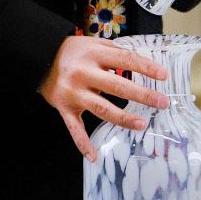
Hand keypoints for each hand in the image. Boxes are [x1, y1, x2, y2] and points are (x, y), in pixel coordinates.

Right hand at [39, 36, 168, 161]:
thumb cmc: (72, 51)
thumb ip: (116, 52)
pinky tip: (94, 156)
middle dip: (142, 95)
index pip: (125, 60)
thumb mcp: (93, 43)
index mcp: (94, 54)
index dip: (146, 67)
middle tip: (162, 102)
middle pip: (117, 86)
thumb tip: (143, 63)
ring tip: (142, 125)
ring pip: (101, 108)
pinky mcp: (64, 108)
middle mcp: (83, 73)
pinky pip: (74, 128)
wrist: (37, 57)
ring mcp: (73, 93)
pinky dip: (82, 143)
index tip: (163, 76)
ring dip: (123, 118)